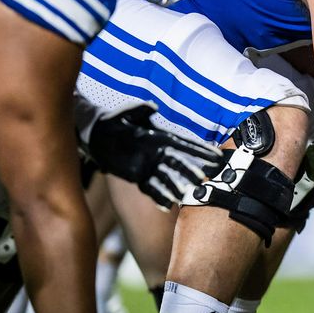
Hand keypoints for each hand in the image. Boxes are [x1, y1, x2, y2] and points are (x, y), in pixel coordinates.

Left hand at [84, 103, 222, 207]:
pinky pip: (151, 189)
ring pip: (168, 178)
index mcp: (160, 137)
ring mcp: (150, 166)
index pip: (185, 144)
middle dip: (193, 170)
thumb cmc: (112, 121)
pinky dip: (159, 197)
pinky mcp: (139, 176)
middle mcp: (159, 153)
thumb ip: (139, 110)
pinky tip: (167, 206)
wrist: (96, 136)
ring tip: (188, 196)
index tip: (217, 156)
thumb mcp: (125, 113)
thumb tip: (153, 106)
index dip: (202, 150)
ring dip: (178, 187)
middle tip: (206, 178)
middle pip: (180, 163)